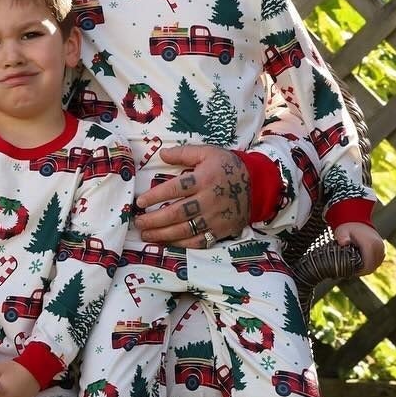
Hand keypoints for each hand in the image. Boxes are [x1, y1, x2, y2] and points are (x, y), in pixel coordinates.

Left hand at [135, 145, 249, 246]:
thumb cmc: (227, 167)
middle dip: (154, 220)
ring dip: (163, 234)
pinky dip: (181, 244)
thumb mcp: (208, 152)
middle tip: (138, 222)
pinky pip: (199, 241)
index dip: (156, 196)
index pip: (175, 189)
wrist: (257, 184)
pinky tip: (166, 242)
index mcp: (204, 179)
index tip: (140, 202)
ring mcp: (215, 218)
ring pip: (185, 230)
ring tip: (145, 234)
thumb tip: (162, 154)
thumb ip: (184, 153)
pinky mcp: (221, 230)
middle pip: (177, 213)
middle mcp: (209, 200)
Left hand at [333, 220, 384, 272]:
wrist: (358, 221)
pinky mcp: (382, 251)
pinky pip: (376, 262)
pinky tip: (359, 263)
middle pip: (371, 268)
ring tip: (353, 267)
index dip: (358, 272)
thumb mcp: (342, 231)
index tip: (349, 272)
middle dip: (360, 271)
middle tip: (349, 271)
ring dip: (364, 268)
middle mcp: (379, 248)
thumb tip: (344, 243)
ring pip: (374, 266)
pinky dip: (368, 264)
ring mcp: (382, 249)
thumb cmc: (349, 228)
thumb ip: (342, 237)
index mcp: (371, 245)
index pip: (367, 266)